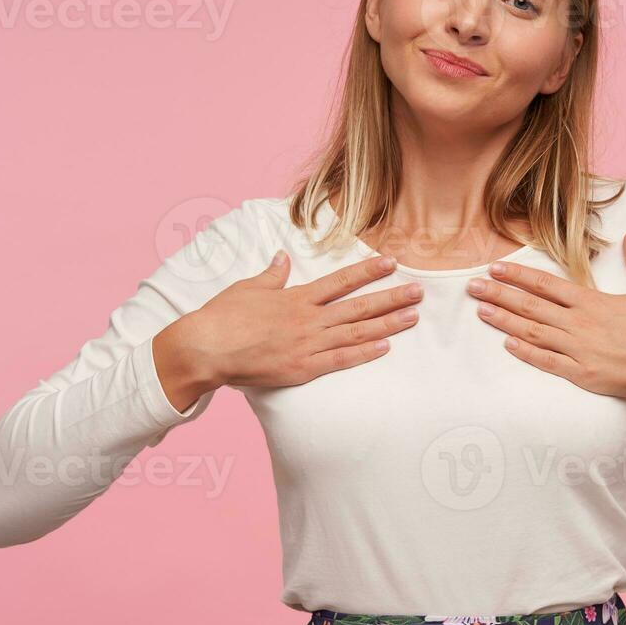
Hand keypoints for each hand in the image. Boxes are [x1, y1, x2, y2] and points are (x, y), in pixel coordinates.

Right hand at [156, 250, 422, 406]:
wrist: (207, 349)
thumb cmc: (223, 317)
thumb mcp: (248, 288)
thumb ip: (271, 274)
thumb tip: (282, 257)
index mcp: (297, 297)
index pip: (341, 281)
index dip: (368, 271)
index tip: (391, 263)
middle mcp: (309, 318)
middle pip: (358, 306)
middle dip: (391, 297)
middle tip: (419, 291)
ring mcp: (308, 344)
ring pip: (356, 332)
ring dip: (387, 324)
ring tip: (412, 317)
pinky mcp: (303, 368)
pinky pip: (340, 359)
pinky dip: (364, 353)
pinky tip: (385, 347)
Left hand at [467, 230, 625, 408]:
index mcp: (594, 301)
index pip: (546, 284)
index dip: (518, 275)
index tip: (495, 268)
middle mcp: (581, 324)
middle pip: (531, 306)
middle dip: (499, 294)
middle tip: (471, 286)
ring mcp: (580, 351)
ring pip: (533, 332)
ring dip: (505, 320)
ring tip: (481, 311)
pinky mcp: (584, 375)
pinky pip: (547, 363)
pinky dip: (525, 353)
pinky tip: (507, 343)